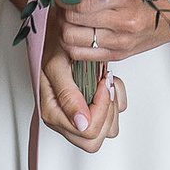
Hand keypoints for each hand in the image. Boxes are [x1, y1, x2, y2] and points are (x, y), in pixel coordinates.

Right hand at [37, 17, 125, 153]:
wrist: (59, 30)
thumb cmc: (53, 44)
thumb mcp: (56, 65)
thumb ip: (67, 96)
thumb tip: (81, 123)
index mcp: (52, 113)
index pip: (86, 131)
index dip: (99, 109)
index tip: (99, 83)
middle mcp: (65, 119)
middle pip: (94, 139)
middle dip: (106, 112)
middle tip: (103, 85)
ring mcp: (79, 116)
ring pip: (107, 131)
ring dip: (112, 106)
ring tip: (103, 82)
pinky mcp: (93, 108)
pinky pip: (114, 116)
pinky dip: (117, 99)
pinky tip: (106, 82)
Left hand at [59, 0, 169, 63]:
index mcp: (126, 1)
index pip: (80, 1)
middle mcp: (122, 24)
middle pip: (72, 19)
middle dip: (61, 8)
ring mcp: (119, 43)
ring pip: (70, 38)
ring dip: (62, 26)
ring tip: (66, 16)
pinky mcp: (117, 56)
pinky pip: (79, 55)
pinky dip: (69, 43)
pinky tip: (74, 32)